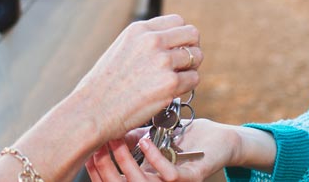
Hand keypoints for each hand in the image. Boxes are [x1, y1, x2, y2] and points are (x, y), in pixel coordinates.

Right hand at [66, 14, 202, 136]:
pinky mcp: (170, 84)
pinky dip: (186, 87)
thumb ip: (145, 42)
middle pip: (193, 35)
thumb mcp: (121, 49)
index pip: (177, 21)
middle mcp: (153, 41)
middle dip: (191, 49)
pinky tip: (171, 92)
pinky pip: (194, 79)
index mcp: (139, 30)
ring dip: (189, 69)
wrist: (93, 110)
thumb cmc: (104, 85)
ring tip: (173, 80)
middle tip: (182, 65)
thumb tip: (172, 44)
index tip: (176, 50)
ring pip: (196, 57)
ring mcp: (163, 62)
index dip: (180, 37)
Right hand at [84, 120, 244, 181]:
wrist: (221, 140)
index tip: (87, 151)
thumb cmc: (187, 138)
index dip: (98, 171)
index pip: (116, 181)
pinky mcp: (192, 176)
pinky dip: (154, 159)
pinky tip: (145, 140)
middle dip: (106, 169)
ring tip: (117, 142)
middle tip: (97, 147)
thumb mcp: (153, 135)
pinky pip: (169, 175)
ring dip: (126, 163)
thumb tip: (108, 130)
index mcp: (146, 176)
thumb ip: (132, 136)